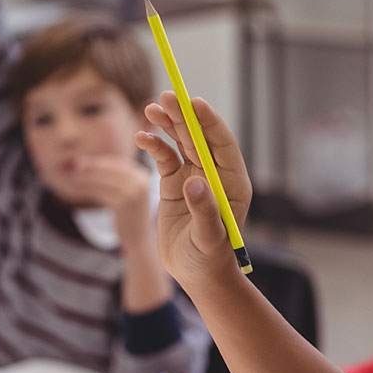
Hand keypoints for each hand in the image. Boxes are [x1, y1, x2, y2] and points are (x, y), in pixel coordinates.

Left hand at [74, 155, 157, 244]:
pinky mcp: (125, 204)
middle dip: (90, 165)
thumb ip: (113, 179)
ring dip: (86, 176)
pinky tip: (76, 188)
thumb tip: (87, 164)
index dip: (98, 161)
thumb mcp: (124, 194)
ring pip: (104, 180)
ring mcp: (134, 193)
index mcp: (142, 176)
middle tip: (72, 165)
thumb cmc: (127, 217)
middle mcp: (141, 182)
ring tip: (71, 175)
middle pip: (110, 169)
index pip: (118, 163)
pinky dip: (87, 189)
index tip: (81, 161)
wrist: (138, 240)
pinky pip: (101, 192)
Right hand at [135, 93, 251, 288]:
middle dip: (183, 116)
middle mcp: (214, 174)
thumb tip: (193, 182)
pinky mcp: (174, 184)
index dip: (208, 121)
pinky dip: (152, 146)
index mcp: (232, 182)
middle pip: (198, 137)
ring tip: (150, 110)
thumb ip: (204, 210)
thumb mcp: (210, 238)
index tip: (194, 102)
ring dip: (166, 125)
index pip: (222, 143)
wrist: (197, 276)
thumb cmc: (210, 260)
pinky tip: (140, 137)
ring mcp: (193, 176)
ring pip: (180, 142)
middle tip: (166, 97)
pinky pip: (163, 157)